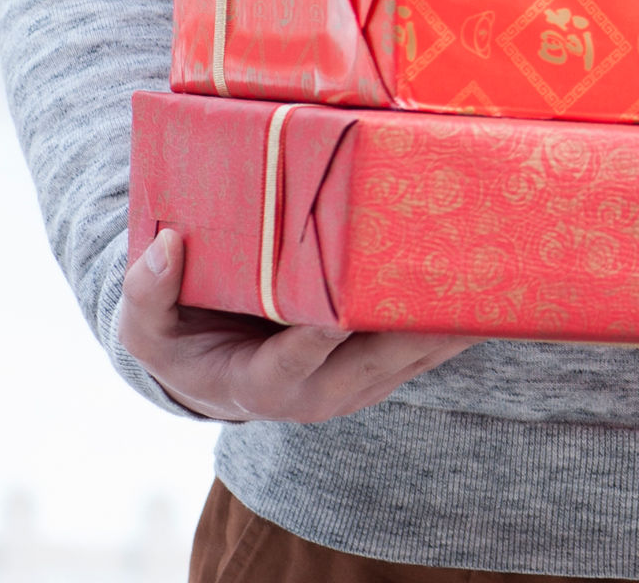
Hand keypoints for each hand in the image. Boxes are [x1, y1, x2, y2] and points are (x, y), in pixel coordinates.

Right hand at [118, 227, 475, 423]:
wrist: (219, 378)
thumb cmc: (183, 345)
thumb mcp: (149, 329)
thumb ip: (148, 293)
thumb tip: (164, 245)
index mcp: (265, 383)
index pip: (301, 355)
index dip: (325, 330)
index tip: (345, 303)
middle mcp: (324, 393)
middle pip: (380, 354)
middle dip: (414, 316)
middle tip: (447, 266)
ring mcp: (362, 384)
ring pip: (416, 354)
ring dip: (452, 318)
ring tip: (489, 267)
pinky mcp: (387, 372)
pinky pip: (430, 348)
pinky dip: (458, 318)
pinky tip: (491, 281)